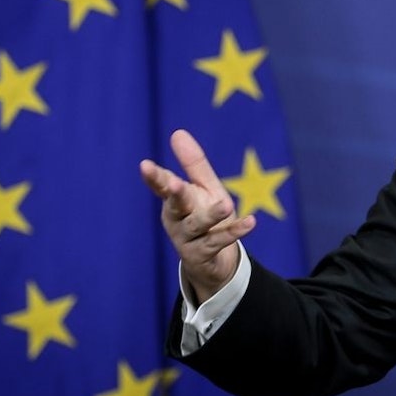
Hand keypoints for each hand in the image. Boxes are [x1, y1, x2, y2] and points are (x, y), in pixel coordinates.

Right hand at [140, 129, 255, 302]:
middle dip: (175, 194)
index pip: (162, 186)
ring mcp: (187, 239)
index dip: (154, 177)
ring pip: (198, 225)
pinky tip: (250, 221)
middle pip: (175, 205)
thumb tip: (177, 132)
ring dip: (211, 215)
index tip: (145, 165)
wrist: (213, 262)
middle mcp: (176, 220)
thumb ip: (193, 164)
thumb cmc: (206, 217)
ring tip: (225, 205)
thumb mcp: (204, 188)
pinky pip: (219, 242)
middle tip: (175, 183)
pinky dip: (235, 231)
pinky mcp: (203, 255)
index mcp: (173, 201)